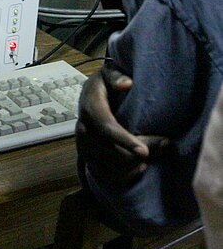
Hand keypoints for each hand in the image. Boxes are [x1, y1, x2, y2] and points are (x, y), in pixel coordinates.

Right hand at [76, 63, 167, 185]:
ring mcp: (83, 146)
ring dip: (136, 163)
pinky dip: (126, 175)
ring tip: (155, 153)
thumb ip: (116, 76)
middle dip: (141, 152)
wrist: (91, 98)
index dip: (124, 141)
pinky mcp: (87, 158)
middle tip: (164, 143)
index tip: (145, 151)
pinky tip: (140, 167)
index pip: (105, 128)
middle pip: (112, 151)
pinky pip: (106, 175)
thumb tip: (126, 84)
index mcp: (89, 108)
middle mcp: (83, 129)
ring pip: (112, 165)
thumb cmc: (106, 86)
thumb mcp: (109, 73)